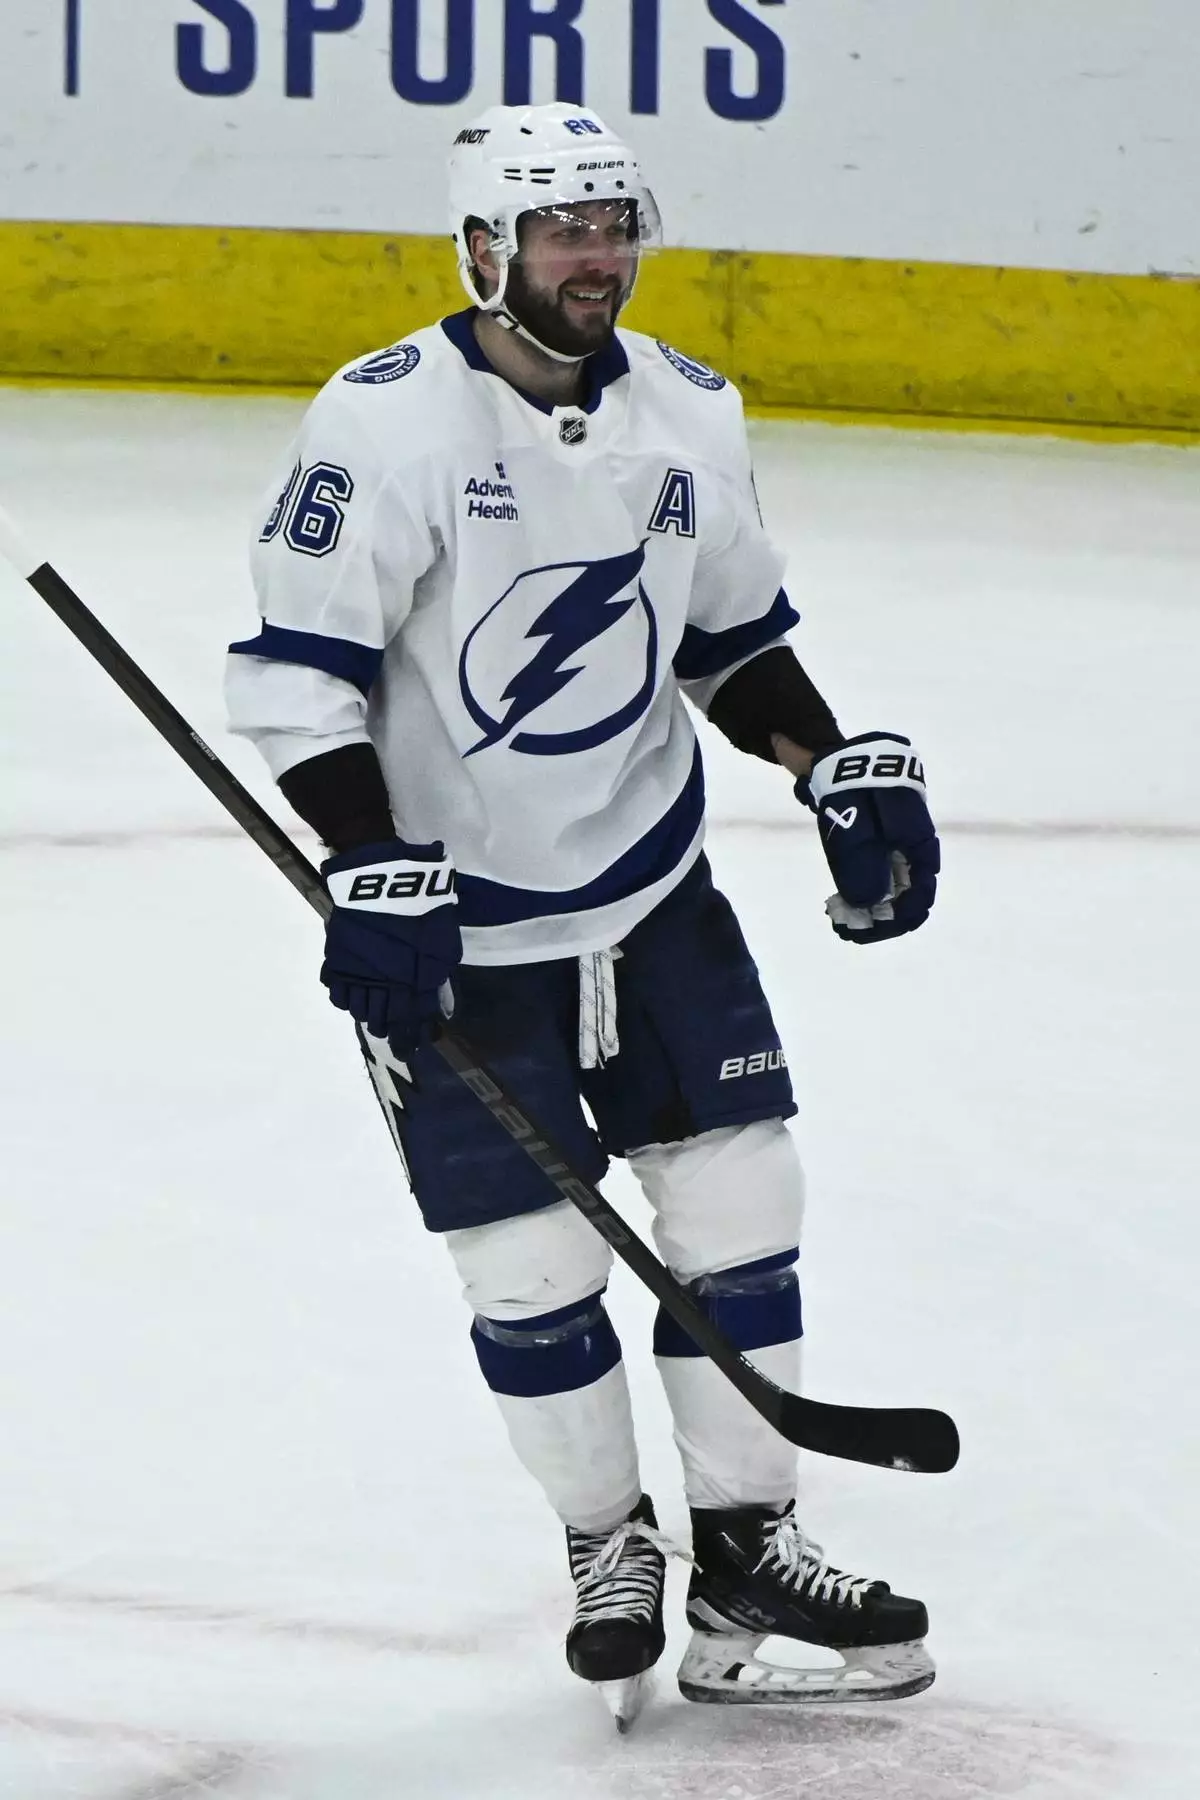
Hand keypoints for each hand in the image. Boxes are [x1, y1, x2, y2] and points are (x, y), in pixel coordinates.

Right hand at [320, 838, 461, 1054]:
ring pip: (361, 1012)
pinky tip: (353, 1000)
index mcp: (416, 984)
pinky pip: (338, 993)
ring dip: (371, 1019)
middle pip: (386, 1022)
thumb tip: (439, 1004)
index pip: (415, 1021)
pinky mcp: (339, 963)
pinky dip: (346, 1000)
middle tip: (396, 1042)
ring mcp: (360, 976)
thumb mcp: (444, 943)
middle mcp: (386, 987)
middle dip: (393, 1034)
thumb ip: (440, 975)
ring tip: (376, 1023)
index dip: (416, 1035)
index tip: (419, 1044)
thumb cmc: (424, 908)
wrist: (385, 882)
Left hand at [796, 734, 938, 943]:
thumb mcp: (852, 826)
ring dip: (871, 908)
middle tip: (847, 929)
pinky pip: (878, 874)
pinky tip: (840, 903)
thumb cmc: (849, 784)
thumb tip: (868, 904)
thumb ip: (860, 865)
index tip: (865, 930)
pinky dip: (863, 891)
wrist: (835, 751)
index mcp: (917, 840)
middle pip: (909, 894)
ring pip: (893, 887)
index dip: (897, 919)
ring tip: (841, 920)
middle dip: (882, 919)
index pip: (921, 893)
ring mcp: (895, 843)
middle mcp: (912, 845)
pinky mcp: (878, 840)